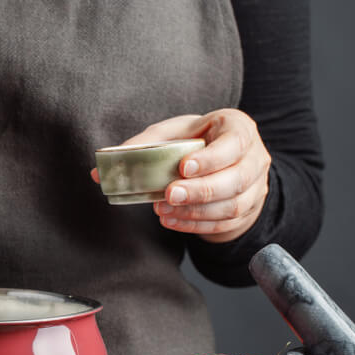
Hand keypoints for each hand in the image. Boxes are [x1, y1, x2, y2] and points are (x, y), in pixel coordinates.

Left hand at [93, 110, 270, 242]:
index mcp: (238, 128)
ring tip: (164, 210)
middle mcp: (255, 157)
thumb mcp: (170, 135)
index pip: (234, 143)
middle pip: (237, 179)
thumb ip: (139, 148)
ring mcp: (256, 187)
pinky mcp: (248, 210)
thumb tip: (98, 172)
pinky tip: (172, 221)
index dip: (211, 158)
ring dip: (196, 212)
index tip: (183, 167)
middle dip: (201, 190)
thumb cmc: (194, 143)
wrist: (220, 164)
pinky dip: (197, 225)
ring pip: (233, 205)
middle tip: (169, 194)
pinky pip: (226, 223)